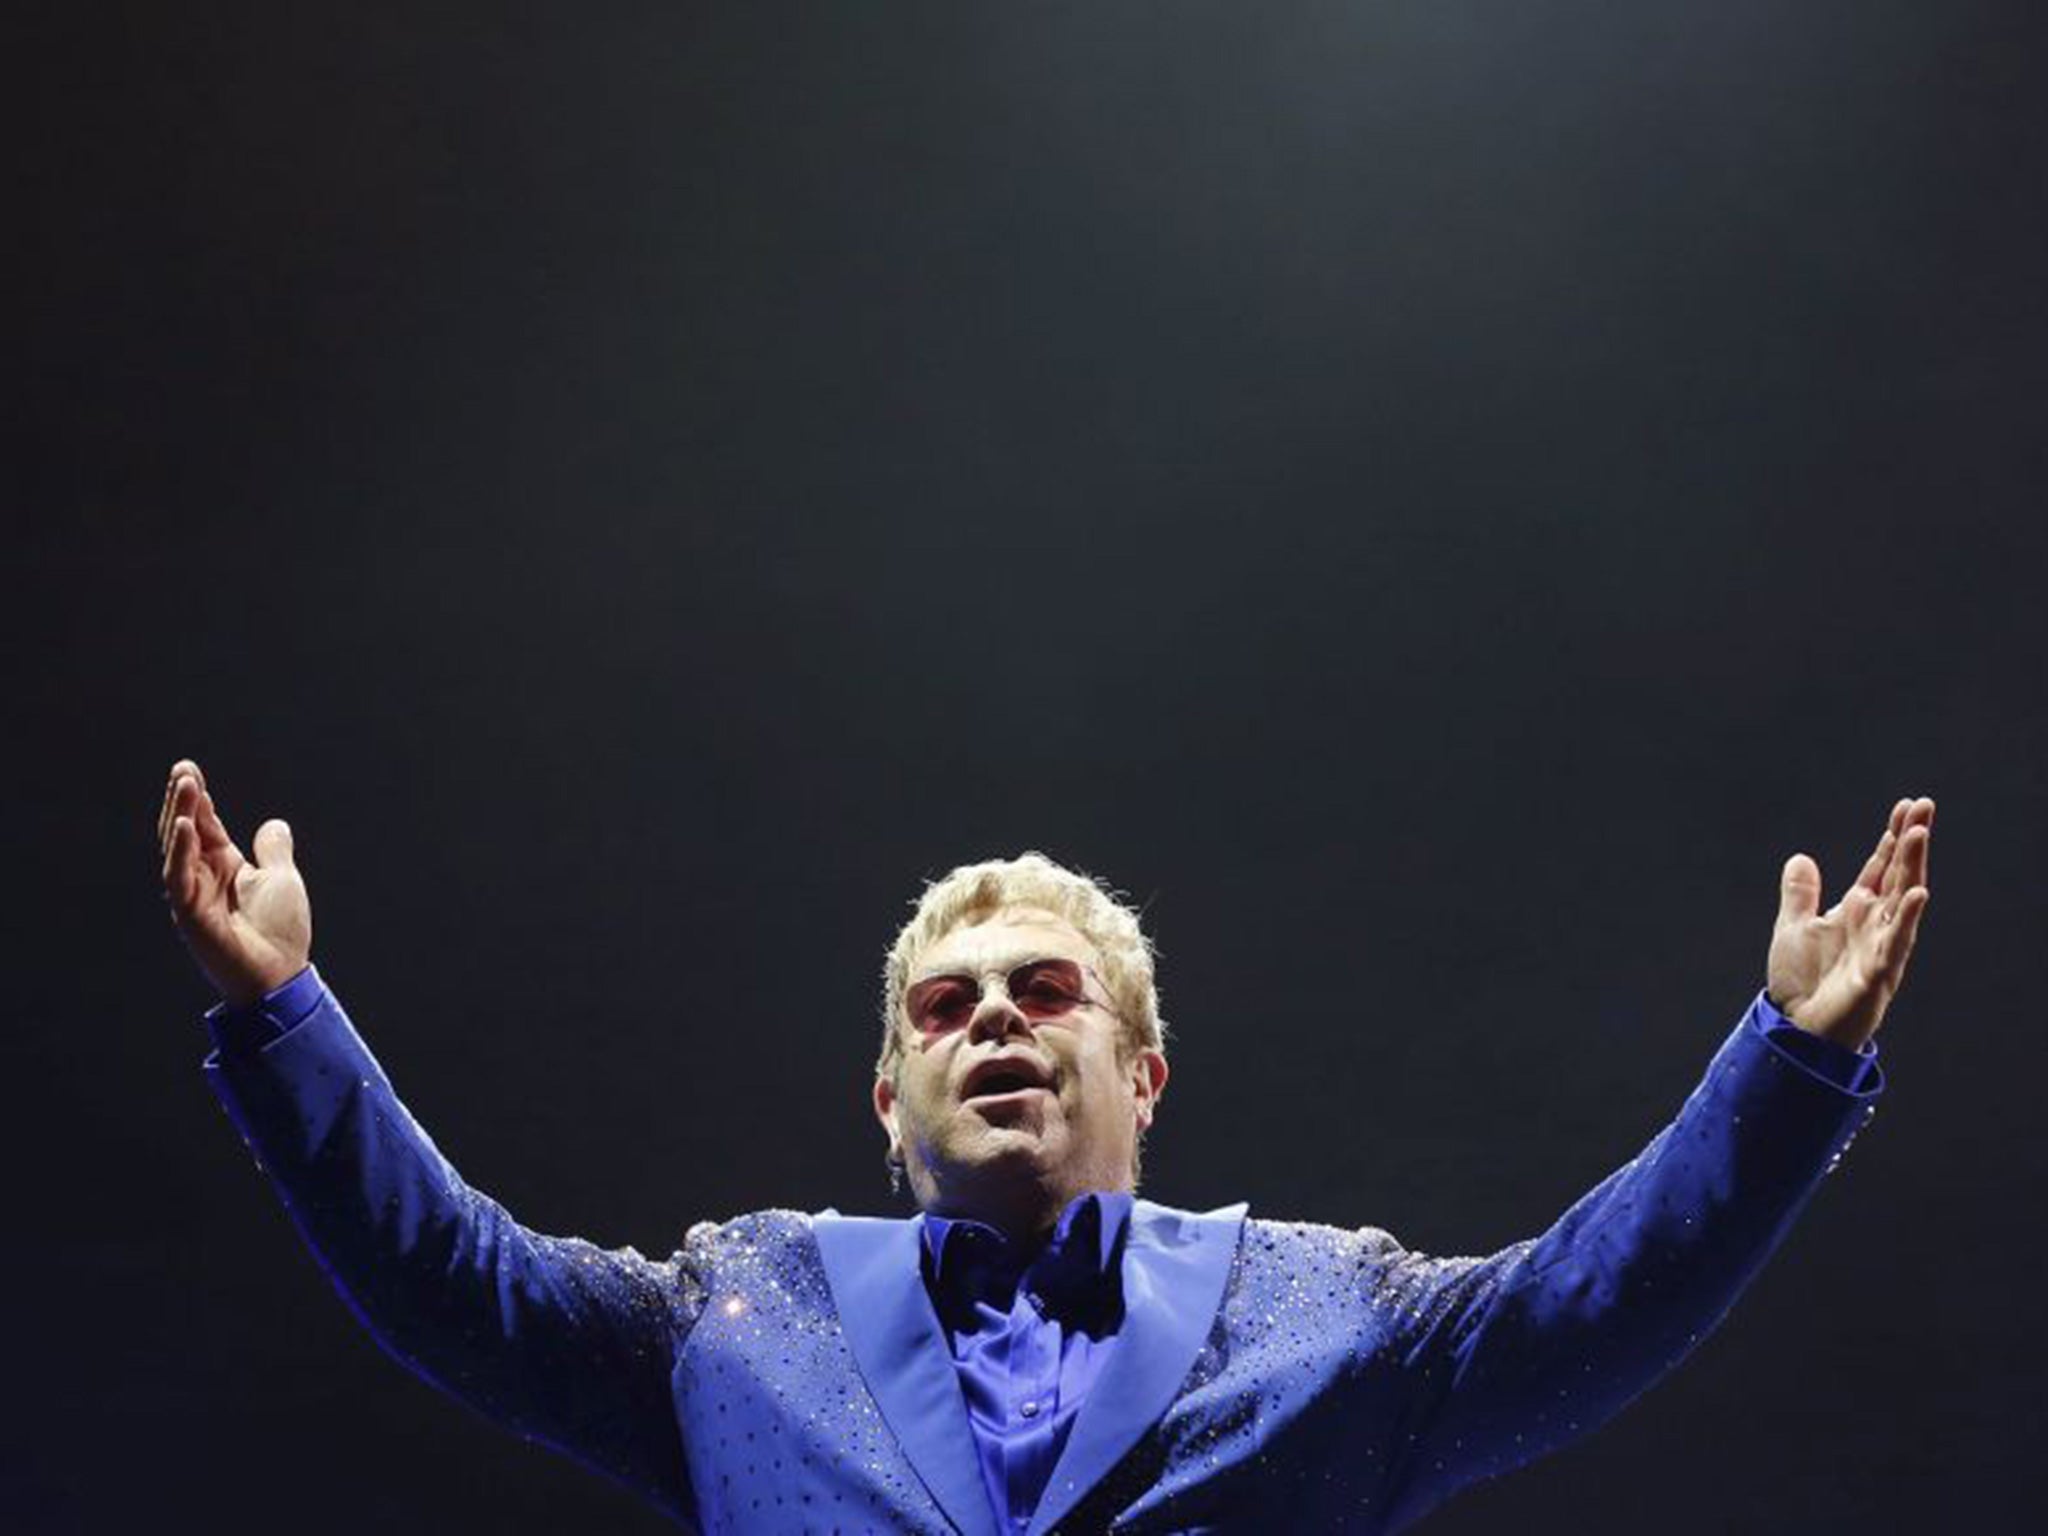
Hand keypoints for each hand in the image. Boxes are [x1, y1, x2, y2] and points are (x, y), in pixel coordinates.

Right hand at [158, 759, 311, 1007]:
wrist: (281, 974)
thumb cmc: (280, 932)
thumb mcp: (282, 879)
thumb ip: (274, 850)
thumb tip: (274, 824)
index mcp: (223, 867)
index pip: (205, 826)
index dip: (199, 799)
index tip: (190, 770)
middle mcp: (203, 877)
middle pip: (186, 831)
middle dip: (184, 799)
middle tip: (183, 769)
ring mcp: (194, 895)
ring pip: (179, 849)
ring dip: (181, 815)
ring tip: (186, 784)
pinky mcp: (192, 914)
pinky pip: (181, 877)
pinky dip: (182, 851)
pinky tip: (185, 825)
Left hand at [1767, 796, 1933, 1050]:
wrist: (1797, 1029)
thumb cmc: (1803, 982)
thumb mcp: (1794, 927)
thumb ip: (1800, 895)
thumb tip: (1801, 858)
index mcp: (1858, 912)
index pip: (1881, 868)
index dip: (1893, 838)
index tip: (1907, 807)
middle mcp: (1876, 925)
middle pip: (1899, 875)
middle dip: (1911, 841)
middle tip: (1924, 806)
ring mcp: (1881, 947)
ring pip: (1903, 900)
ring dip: (1912, 867)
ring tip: (1919, 834)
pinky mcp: (1878, 973)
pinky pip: (1897, 942)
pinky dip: (1908, 918)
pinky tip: (1918, 894)